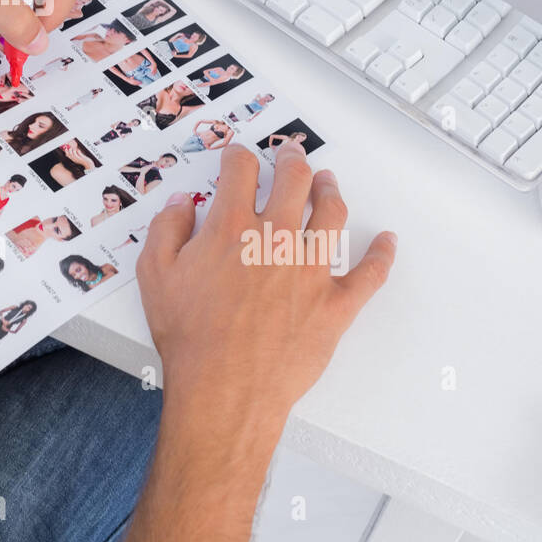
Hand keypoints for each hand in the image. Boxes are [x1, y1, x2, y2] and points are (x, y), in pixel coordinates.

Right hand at [137, 141, 394, 406]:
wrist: (224, 388)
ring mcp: (310, 270)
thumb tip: (180, 204)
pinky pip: (369, 274)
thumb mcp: (154, 275)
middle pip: (294, 180)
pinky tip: (387, 242)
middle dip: (291, 159)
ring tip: (328, 182)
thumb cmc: (189, 337)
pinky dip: (382, 255)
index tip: (237, 157)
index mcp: (231, 227)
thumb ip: (166, 229)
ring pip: (332, 214)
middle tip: (290, 153)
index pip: (240, 171)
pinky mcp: (335, 304)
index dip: (238, 157)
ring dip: (330, 190)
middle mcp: (276, 239)